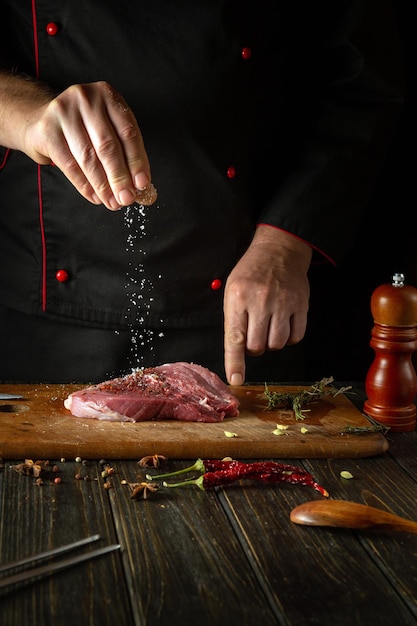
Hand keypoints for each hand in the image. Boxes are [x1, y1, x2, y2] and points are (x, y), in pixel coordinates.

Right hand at [20, 81, 154, 209]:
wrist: (41, 120)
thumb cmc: (82, 128)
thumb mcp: (106, 129)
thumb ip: (124, 153)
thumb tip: (141, 186)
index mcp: (107, 95)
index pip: (128, 132)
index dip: (137, 161)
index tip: (142, 184)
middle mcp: (86, 99)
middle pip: (108, 145)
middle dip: (120, 177)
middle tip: (127, 198)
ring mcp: (64, 112)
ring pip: (88, 157)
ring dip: (103, 185)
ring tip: (112, 202)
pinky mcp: (47, 130)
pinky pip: (69, 164)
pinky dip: (84, 185)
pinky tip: (94, 196)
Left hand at [223, 225, 311, 385]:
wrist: (279, 251)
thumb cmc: (251, 274)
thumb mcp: (232, 291)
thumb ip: (233, 321)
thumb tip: (236, 354)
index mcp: (238, 299)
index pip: (235, 338)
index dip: (235, 363)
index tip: (236, 380)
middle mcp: (260, 301)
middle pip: (257, 346)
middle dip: (254, 347)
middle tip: (254, 332)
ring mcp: (283, 303)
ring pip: (277, 344)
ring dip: (271, 343)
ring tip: (268, 326)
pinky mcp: (301, 305)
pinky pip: (296, 337)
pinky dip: (289, 338)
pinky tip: (284, 325)